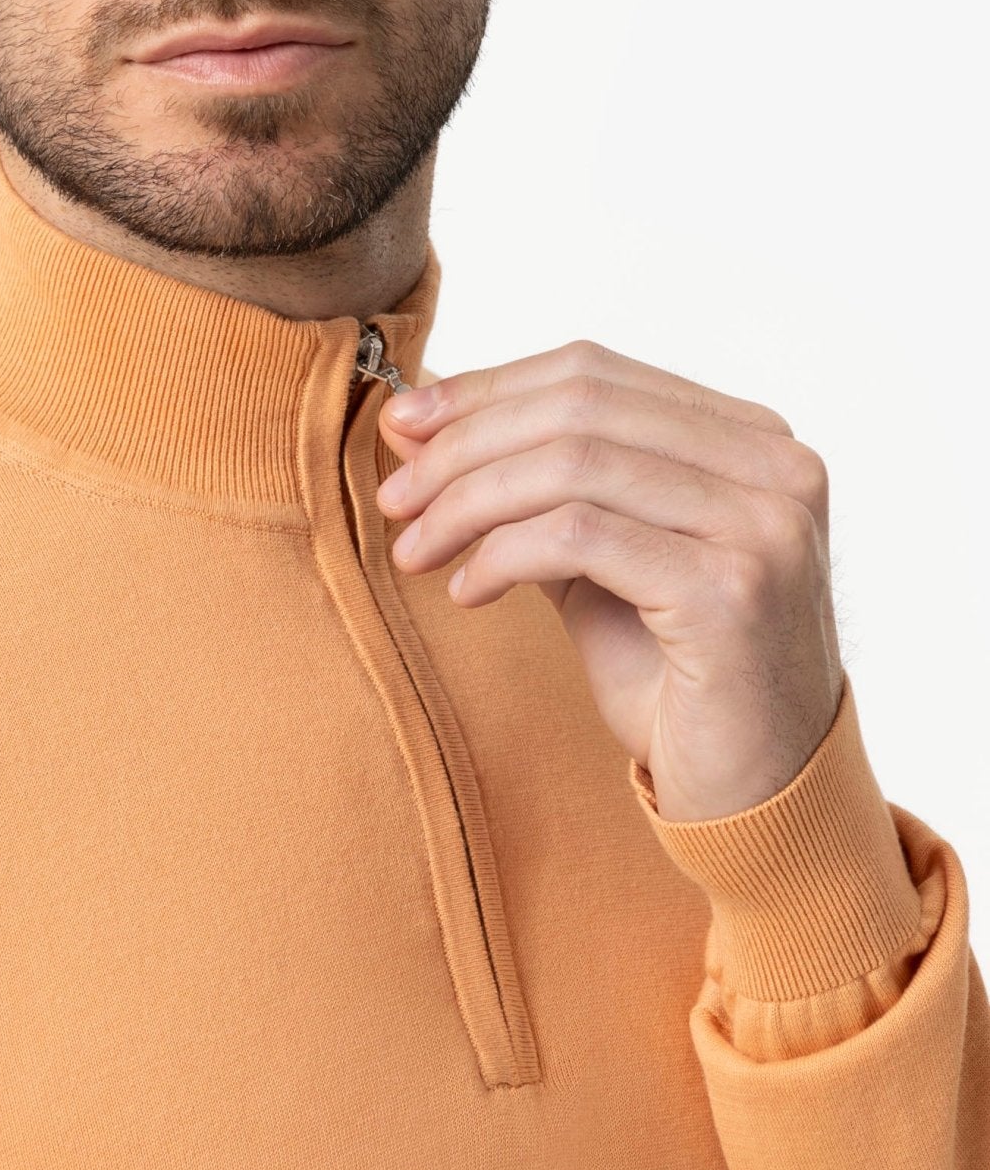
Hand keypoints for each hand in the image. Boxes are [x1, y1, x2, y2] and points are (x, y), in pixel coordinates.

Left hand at [374, 340, 845, 821]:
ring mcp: (763, 523)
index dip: (486, 389)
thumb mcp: (590, 557)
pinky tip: (468, 591)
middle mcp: (775, 465)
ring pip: (572, 464)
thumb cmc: (674, 675)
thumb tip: (412, 416)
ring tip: (414, 548)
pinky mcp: (733, 589)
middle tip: (395, 496)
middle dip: (464, 444)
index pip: (592, 372)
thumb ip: (523, 483)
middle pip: (578, 407)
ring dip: (469, 501)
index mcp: (750, 436)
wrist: (756, 797)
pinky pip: (579, 536)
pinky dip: (503, 554)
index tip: (403, 425)